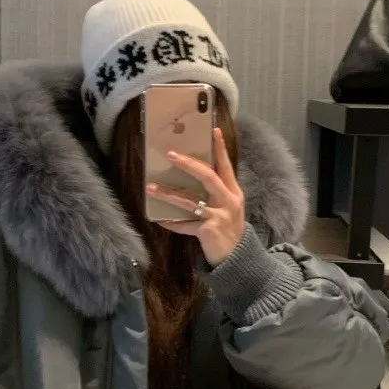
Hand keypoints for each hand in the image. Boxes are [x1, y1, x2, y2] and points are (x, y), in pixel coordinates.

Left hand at [146, 128, 244, 265]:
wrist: (237, 258)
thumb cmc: (228, 229)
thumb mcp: (227, 208)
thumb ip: (215, 193)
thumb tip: (193, 175)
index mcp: (233, 192)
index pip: (226, 166)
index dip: (220, 148)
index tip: (213, 130)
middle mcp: (229, 201)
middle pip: (208, 177)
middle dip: (189, 164)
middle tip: (171, 154)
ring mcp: (220, 216)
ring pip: (190, 201)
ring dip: (168, 194)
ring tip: (151, 187)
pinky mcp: (209, 230)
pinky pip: (186, 225)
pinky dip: (172, 223)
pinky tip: (159, 220)